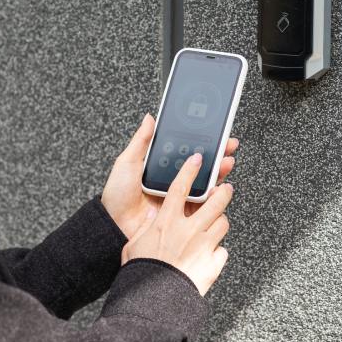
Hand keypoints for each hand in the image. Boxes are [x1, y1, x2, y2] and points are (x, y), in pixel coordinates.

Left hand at [100, 113, 238, 238]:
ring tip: (225, 162)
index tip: (215, 131)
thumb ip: (141, 141)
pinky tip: (218, 186)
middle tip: (226, 145)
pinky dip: (214, 195)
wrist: (115, 224)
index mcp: (163, 169)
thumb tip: (150, 118)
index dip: (202, 141)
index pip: (187, 152)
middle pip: (202, 166)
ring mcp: (181, 198)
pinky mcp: (185, 214)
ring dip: (219, 171)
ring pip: (207, 183)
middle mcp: (175, 182)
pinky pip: (204, 204)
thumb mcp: (128, 163)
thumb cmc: (118, 195)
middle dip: (217, 154)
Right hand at [120, 151, 231, 295]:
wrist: (154, 300)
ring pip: (223, 223)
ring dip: (221, 220)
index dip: (191, 170)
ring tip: (218, 221)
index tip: (198, 159)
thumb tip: (152, 215)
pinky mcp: (213, 263)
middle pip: (214, 201)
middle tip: (225, 187)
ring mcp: (203, 246)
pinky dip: (217, 251)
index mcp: (166, 221)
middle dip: (223, 190)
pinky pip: (222, 251)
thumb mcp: (133, 244)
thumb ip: (146, 227)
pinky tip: (211, 254)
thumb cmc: (140, 272)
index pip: (181, 187)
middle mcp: (188, 229)